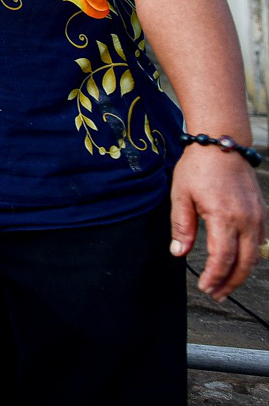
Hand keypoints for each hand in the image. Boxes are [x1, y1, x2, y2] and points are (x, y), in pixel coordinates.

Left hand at [170, 143, 265, 299]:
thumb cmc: (198, 167)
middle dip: (230, 282)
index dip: (214, 276)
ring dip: (242, 273)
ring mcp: (258, 217)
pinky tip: (238, 262)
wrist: (222, 144)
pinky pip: (261, 242)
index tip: (204, 287)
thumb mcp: (180, 195)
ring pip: (256, 255)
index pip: (223, 258)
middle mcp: (247, 220)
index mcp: (224, 217)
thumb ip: (181, 226)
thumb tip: (178, 252)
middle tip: (216, 294)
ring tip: (225, 283)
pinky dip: (251, 257)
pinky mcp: (262, 212)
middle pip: (244, 263)